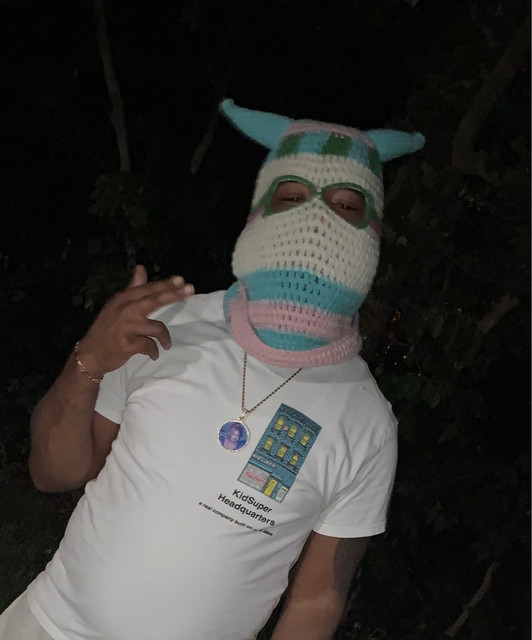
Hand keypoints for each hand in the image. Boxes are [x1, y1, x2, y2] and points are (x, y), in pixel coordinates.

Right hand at [77, 265, 193, 376]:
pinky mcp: (127, 345)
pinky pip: (150, 346)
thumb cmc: (107, 330)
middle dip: (173, 295)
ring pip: (157, 328)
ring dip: (164, 338)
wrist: (90, 355)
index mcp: (122, 300)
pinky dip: (154, 351)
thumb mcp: (117, 306)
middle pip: (153, 300)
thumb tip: (141, 267)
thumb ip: (132, 288)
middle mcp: (124, 310)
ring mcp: (126, 327)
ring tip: (166, 345)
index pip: (147, 289)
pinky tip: (154, 355)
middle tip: (191, 290)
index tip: (182, 280)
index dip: (165, 284)